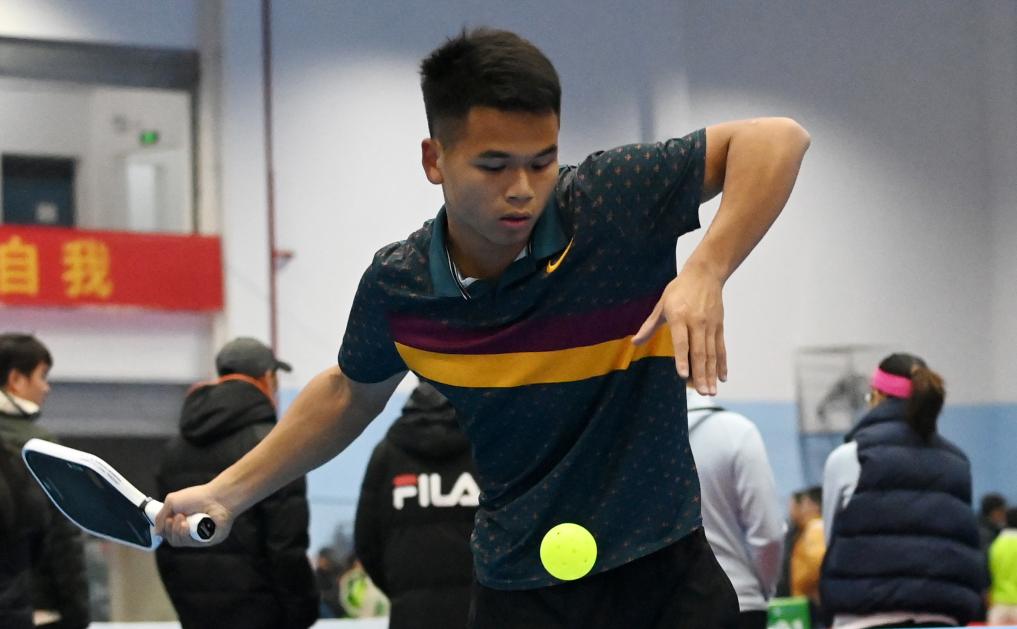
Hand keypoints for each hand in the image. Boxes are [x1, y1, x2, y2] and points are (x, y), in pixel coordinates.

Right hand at [154, 483, 233, 546]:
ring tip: (182, 518)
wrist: (217, 497)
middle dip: (170, 529)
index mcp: (182, 521)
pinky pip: (190, 544)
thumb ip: (160, 516)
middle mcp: (190, 529)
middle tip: (176, 517)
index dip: (164, 528)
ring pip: (179, 542)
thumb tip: (156, 532)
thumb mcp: (172, 502)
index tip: (166, 519)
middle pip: (171, 538)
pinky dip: (185, 535)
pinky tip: (187, 525)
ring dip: (176, 530)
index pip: (167, 532)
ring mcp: (198, 536)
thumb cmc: (197, 496)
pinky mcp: (207, 540)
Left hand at [632, 264, 726, 394]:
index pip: (681, 341)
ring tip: (710, 391)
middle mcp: (697, 323)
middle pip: (699, 352)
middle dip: (700, 374)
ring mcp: (710, 325)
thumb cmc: (679, 289)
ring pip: (711, 354)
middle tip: (702, 393)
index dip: (683, 359)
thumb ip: (649, 326)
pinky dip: (722, 364)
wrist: (705, 274)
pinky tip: (722, 378)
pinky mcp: (719, 326)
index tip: (684, 376)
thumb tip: (634, 342)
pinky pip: (721, 348)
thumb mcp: (661, 304)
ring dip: (711, 374)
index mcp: (679, 317)